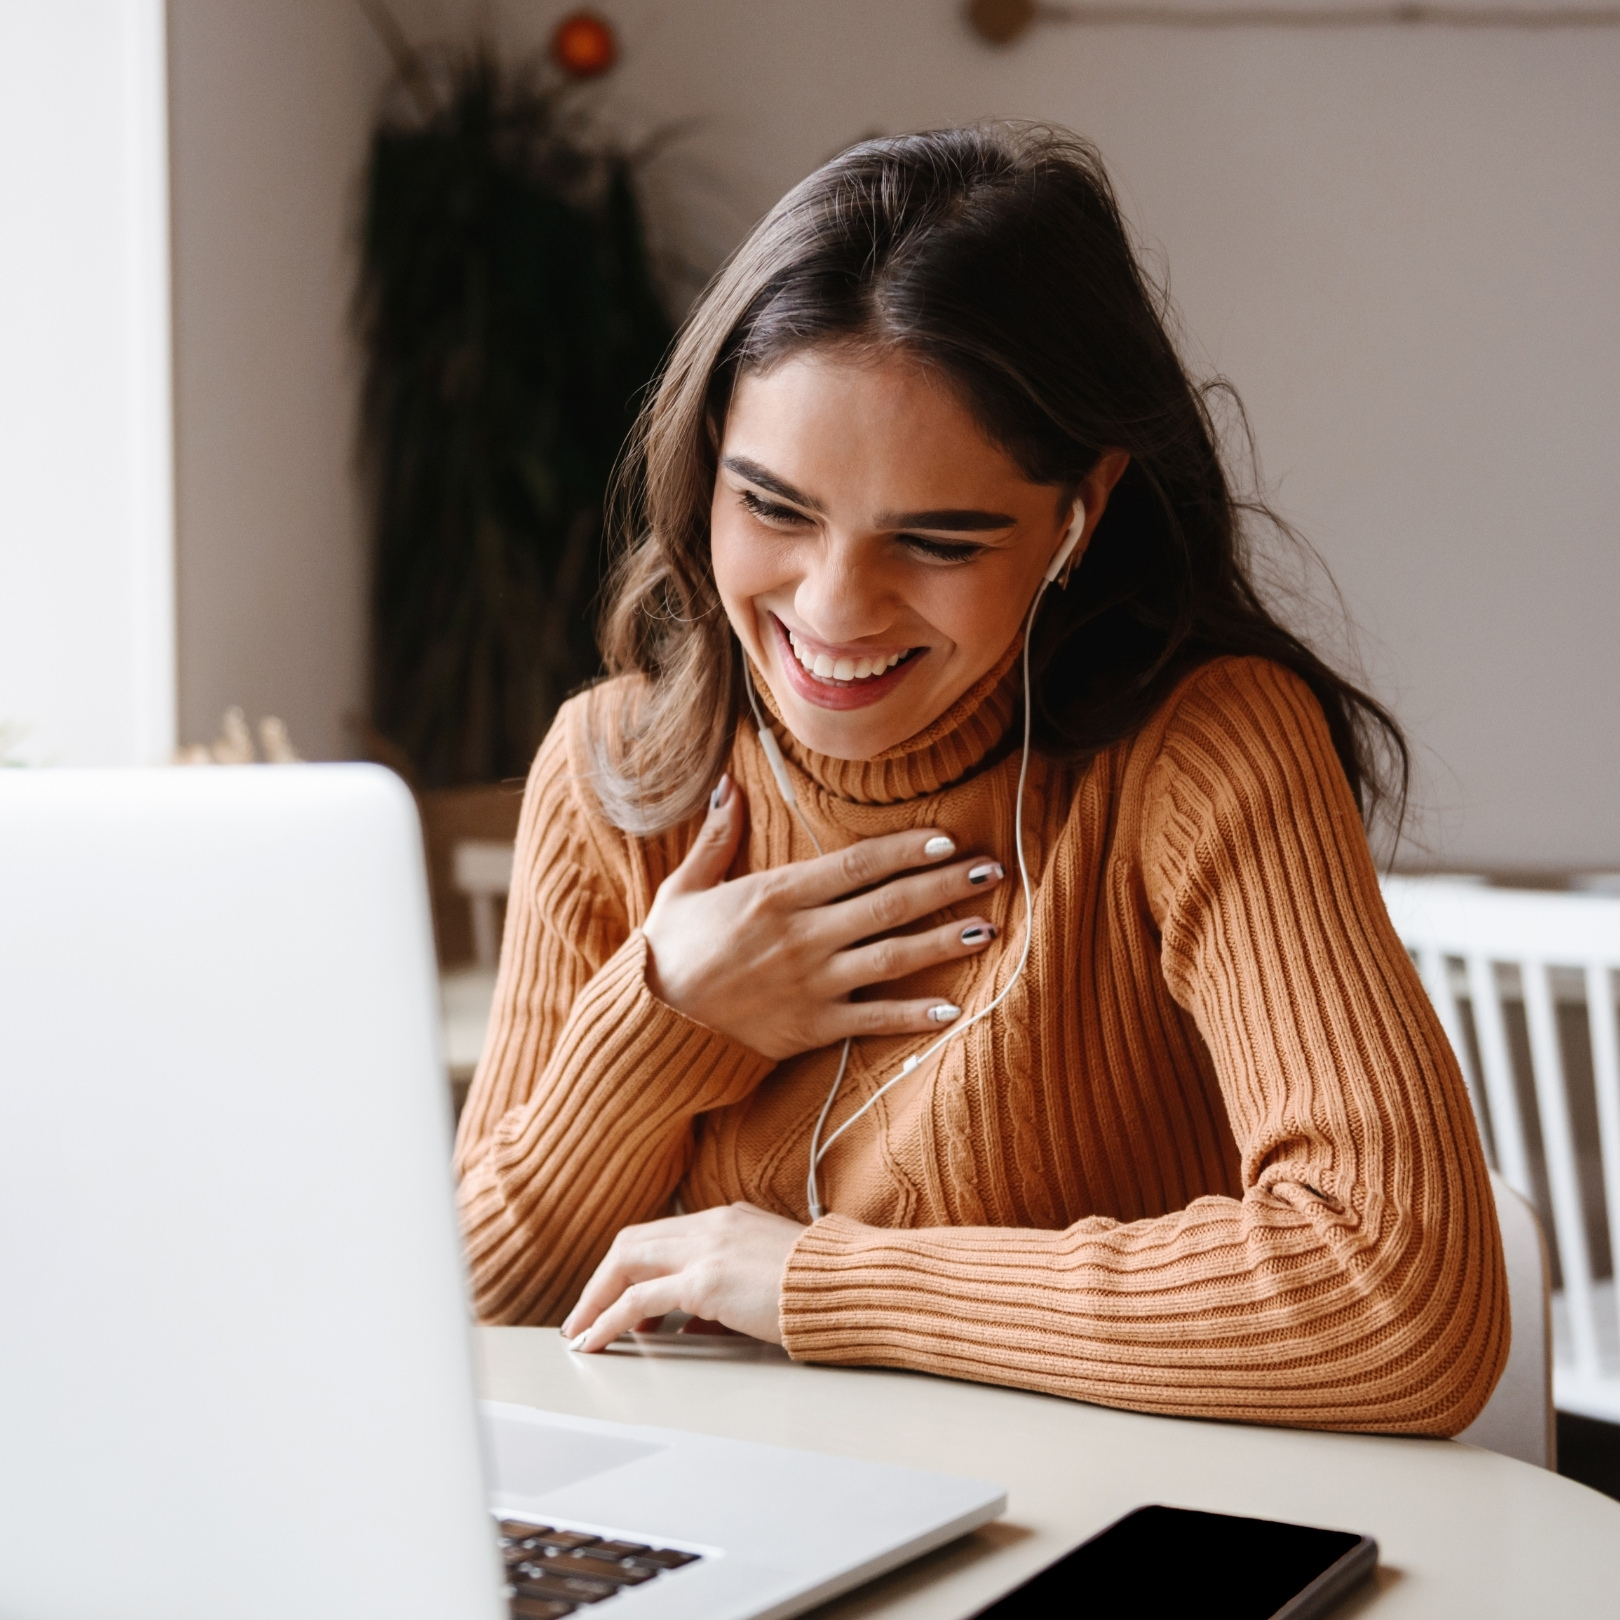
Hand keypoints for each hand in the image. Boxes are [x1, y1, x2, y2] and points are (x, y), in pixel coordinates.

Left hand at [560, 1203, 804, 1350]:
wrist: (851, 1284)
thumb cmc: (822, 1286)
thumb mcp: (769, 1275)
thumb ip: (729, 1289)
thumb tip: (698, 1323)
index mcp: (728, 1219)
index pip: (661, 1234)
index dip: (630, 1265)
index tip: (616, 1297)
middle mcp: (712, 1225)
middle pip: (633, 1242)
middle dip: (601, 1280)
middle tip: (584, 1315)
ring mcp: (707, 1250)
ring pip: (626, 1264)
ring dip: (595, 1300)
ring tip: (581, 1333)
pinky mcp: (706, 1282)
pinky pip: (638, 1300)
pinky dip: (607, 1319)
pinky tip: (595, 1340)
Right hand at [641, 775, 1004, 1060]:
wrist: (651, 1025)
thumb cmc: (668, 952)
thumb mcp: (684, 887)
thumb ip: (716, 836)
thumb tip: (728, 784)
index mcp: (776, 894)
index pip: (857, 864)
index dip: (907, 849)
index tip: (947, 839)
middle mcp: (803, 935)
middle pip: (889, 904)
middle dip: (945, 885)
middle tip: (992, 870)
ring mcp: (812, 983)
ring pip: (893, 957)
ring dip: (944, 941)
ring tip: (988, 927)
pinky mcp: (812, 1028)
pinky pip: (873, 1021)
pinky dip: (914, 1016)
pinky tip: (953, 1010)